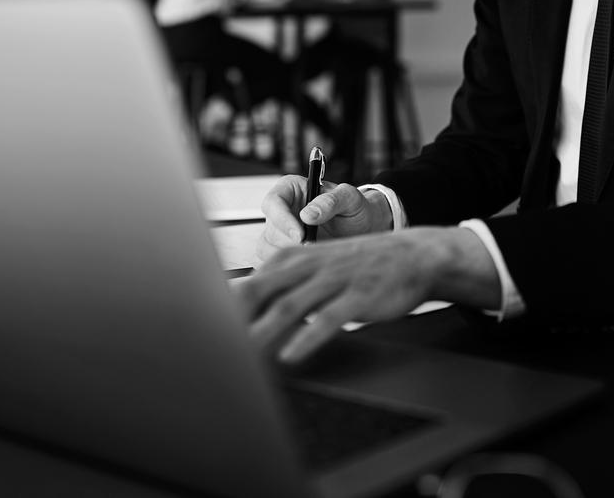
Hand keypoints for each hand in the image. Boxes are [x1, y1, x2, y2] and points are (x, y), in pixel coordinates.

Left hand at [234, 227, 500, 362]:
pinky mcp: (358, 295)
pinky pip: (328, 318)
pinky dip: (307, 338)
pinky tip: (291, 356)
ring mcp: (334, 279)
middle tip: (209, 348)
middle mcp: (308, 265)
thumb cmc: (357, 268)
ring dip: (262, 333)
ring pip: (289, 307)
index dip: (222, 310)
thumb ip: (280, 288)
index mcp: (292, 258)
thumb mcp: (315, 269)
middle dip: (232, 320)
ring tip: (241, 358)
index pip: (247, 284)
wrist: (413, 256)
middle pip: (260, 292)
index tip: (201, 334)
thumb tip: (240, 314)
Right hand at [254, 176, 392, 265]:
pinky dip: (287, 267)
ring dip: (290, 256)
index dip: (282, 219)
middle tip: (313, 248)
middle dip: (290, 242)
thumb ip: (331, 201)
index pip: (273, 202)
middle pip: (270, 229)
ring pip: (268, 248)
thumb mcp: (349, 198)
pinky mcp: (283, 251)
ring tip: (315, 254)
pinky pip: (273, 262)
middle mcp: (282, 210)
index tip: (300, 235)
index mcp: (291, 189)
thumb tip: (307, 214)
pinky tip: (307, 264)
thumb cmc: (354, 209)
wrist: (363, 229)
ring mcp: (280, 232)